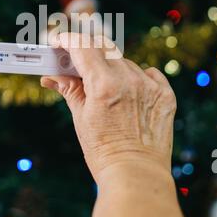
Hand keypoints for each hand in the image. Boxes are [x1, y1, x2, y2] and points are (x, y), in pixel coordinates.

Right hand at [41, 33, 176, 185]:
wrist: (136, 176)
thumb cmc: (104, 151)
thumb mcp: (81, 118)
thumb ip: (69, 89)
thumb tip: (51, 76)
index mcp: (104, 85)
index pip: (83, 47)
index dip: (68, 40)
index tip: (59, 41)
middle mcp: (129, 80)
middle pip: (104, 48)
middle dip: (87, 51)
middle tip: (76, 60)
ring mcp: (150, 86)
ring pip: (125, 61)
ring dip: (111, 67)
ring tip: (104, 87)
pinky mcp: (165, 95)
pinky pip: (149, 73)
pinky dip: (135, 76)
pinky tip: (129, 90)